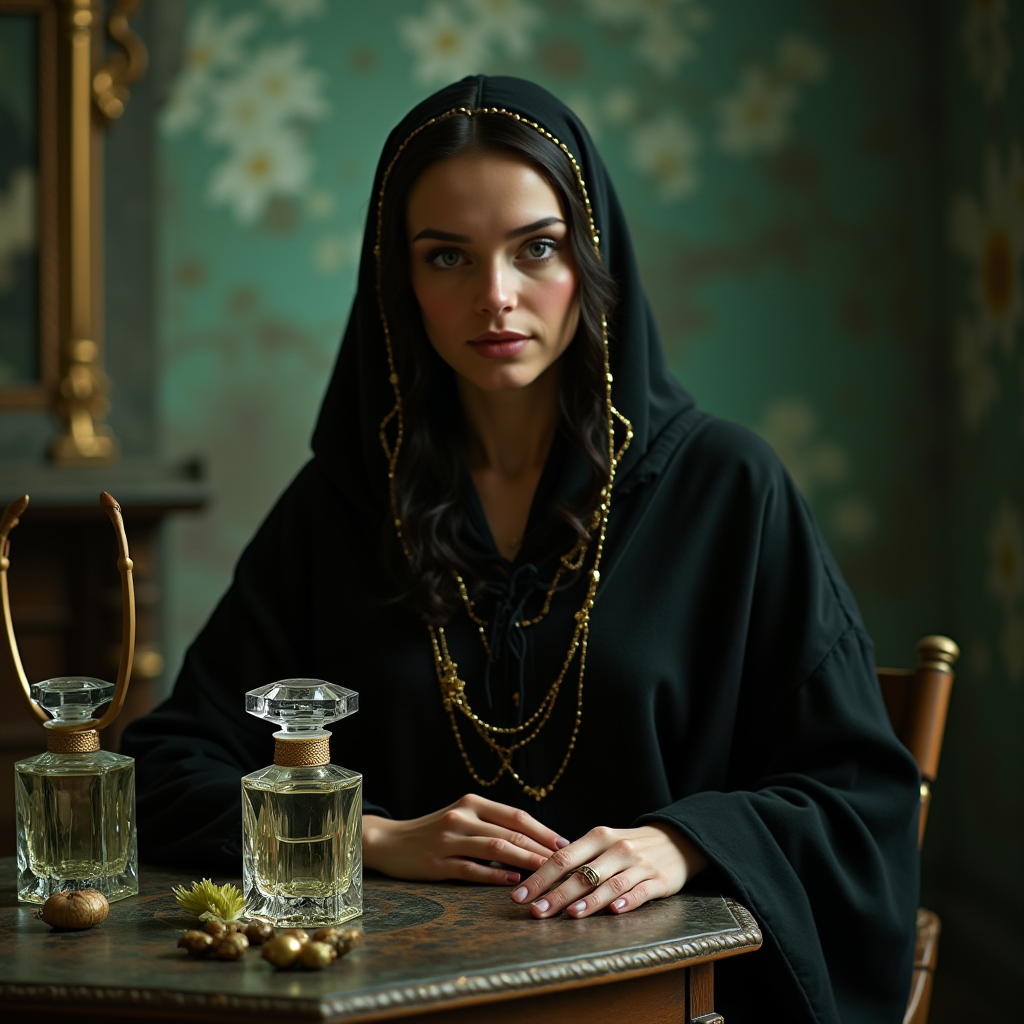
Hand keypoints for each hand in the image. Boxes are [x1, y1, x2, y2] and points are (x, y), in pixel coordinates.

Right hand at [363, 793, 569, 885]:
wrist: (389, 841)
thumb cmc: (433, 830)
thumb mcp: (462, 817)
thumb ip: (491, 824)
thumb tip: (533, 839)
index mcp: (472, 804)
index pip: (515, 816)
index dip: (542, 830)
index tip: (564, 843)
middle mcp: (462, 818)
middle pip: (510, 832)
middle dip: (540, 848)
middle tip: (563, 861)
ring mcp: (449, 840)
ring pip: (496, 850)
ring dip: (525, 860)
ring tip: (546, 872)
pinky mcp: (437, 863)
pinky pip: (472, 870)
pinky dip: (495, 876)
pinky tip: (514, 881)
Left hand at [510, 823, 708, 917]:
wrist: (676, 839)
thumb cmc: (629, 845)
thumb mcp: (603, 842)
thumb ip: (578, 857)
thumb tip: (539, 876)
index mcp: (598, 836)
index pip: (562, 858)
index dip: (539, 877)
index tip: (520, 896)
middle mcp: (616, 848)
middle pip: (582, 873)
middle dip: (557, 894)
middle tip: (537, 912)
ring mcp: (638, 864)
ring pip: (610, 884)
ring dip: (589, 901)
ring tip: (570, 915)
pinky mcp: (659, 880)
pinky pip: (641, 892)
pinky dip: (627, 901)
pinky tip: (615, 911)